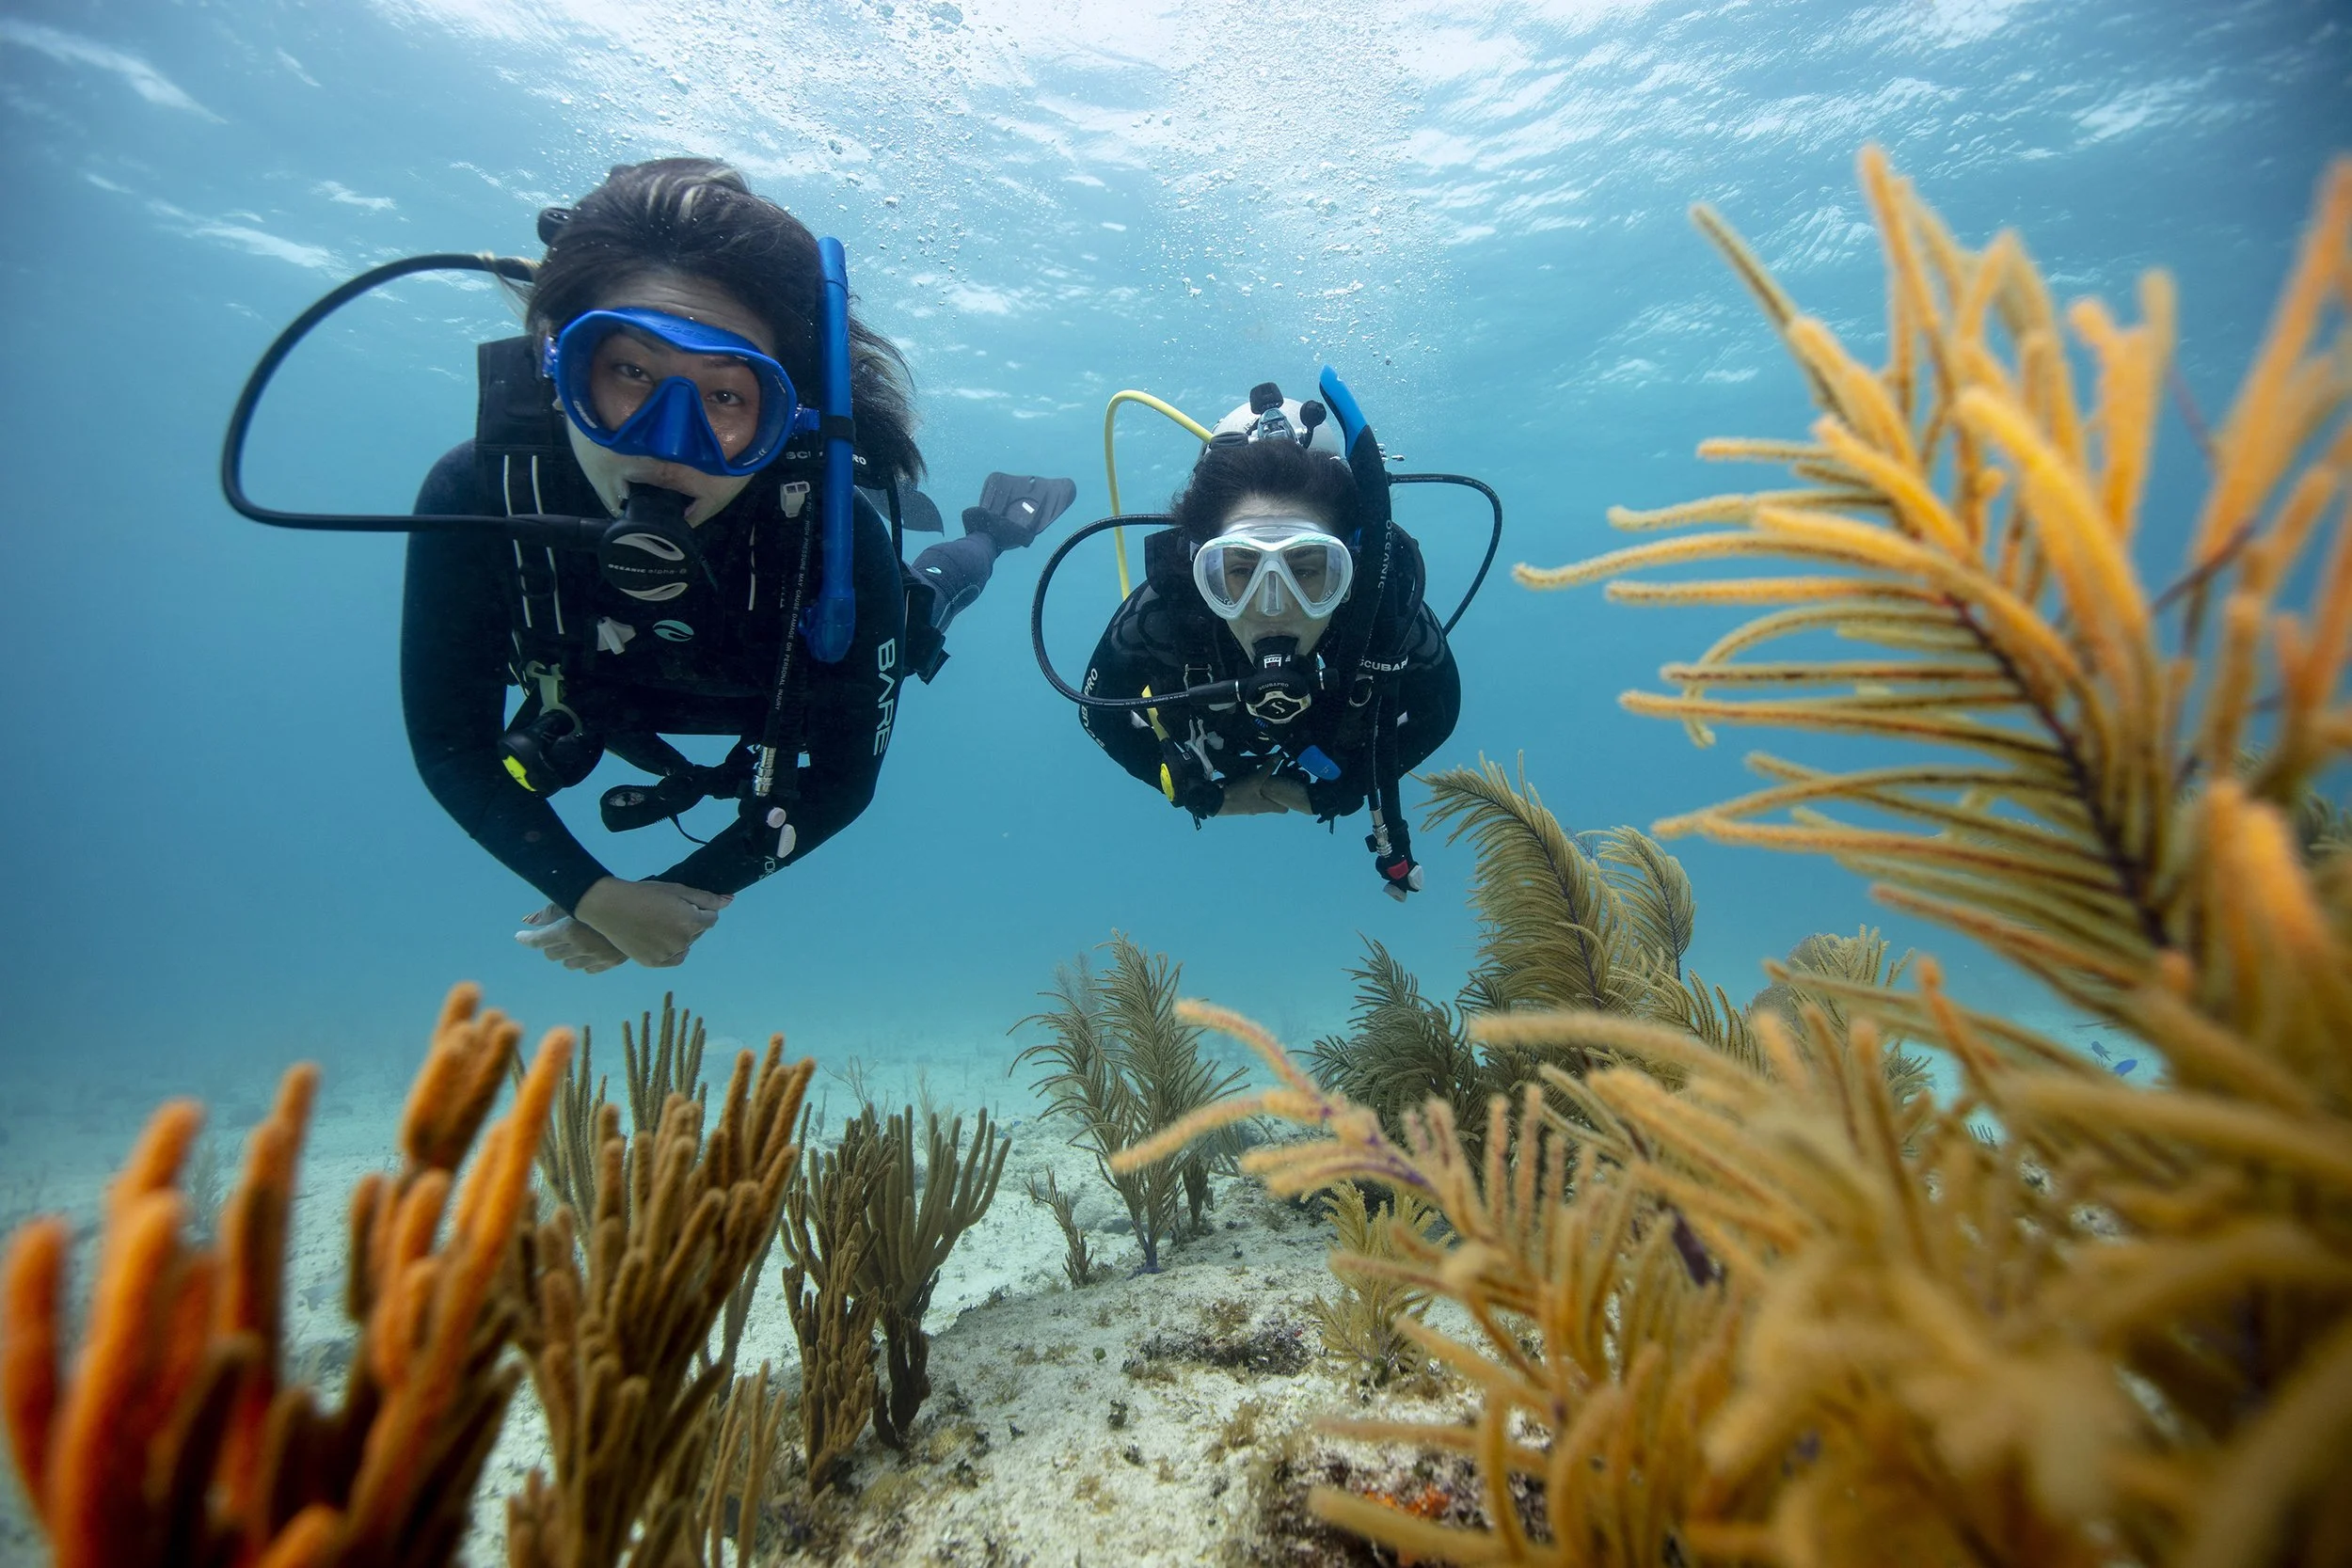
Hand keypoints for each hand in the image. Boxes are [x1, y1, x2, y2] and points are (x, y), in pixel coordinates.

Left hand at [516, 906, 626, 972]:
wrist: (643, 910)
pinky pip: (587, 969)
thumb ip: (549, 912)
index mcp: (569, 930)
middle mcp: (580, 947)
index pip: (538, 941)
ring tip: (576, 940)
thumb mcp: (574, 900)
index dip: (526, 939)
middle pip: (551, 954)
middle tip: (557, 933)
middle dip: (550, 944)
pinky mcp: (609, 963)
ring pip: (568, 964)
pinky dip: (584, 961)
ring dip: (567, 953)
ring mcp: (596, 958)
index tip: (520, 936)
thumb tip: (527, 921)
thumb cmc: (604, 899)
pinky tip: (590, 949)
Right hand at [570, 877, 731, 967]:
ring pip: (686, 945)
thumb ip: (706, 898)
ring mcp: (668, 955)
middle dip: (690, 921)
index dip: (700, 909)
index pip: (711, 919)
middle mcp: (683, 942)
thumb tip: (730, 901)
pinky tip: (659, 938)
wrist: (610, 907)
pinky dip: (672, 950)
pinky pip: (674, 958)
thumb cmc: (645, 894)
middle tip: (667, 911)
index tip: (682, 904)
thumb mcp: (678, 890)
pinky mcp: (654, 963)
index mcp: (691, 922)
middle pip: (698, 932)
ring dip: (681, 936)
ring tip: (660, 924)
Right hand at [1216, 768, 1306, 816]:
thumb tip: (1279, 757)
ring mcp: (1250, 808)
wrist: (1216, 802)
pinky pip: (1251, 797)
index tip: (1290, 788)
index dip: (1289, 800)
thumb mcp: (1254, 779)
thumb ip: (1267, 769)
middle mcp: (1260, 810)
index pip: (1284, 809)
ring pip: (1262, 799)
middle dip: (1276, 792)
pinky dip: (1253, 790)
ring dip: (1263, 790)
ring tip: (1265, 778)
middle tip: (1279, 780)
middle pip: (1273, 803)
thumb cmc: (1238, 794)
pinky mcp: (1241, 804)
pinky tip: (1249, 780)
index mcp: (1266, 807)